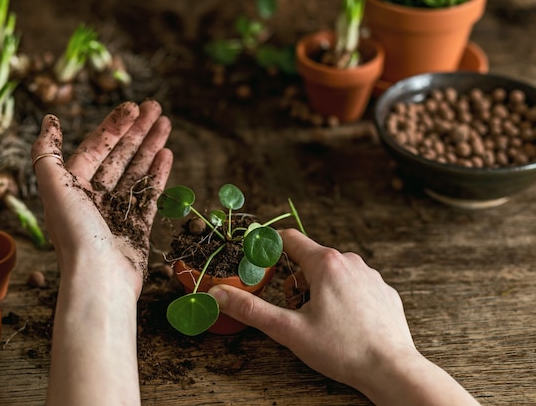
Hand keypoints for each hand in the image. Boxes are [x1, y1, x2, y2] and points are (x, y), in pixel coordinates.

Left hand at [31, 100, 172, 292]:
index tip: (134, 106)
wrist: (100, 280)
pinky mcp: (136, 227)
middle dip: (137, 131)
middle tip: (156, 107)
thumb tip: (49, 120)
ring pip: (136, 172)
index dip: (114, 126)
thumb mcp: (54, 187)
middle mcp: (93, 198)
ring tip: (166, 124)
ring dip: (150, 147)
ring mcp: (117, 212)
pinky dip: (158, 174)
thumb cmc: (76, 234)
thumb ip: (47, 153)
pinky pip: (149, 194)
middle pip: (119, 156)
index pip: (95, 147)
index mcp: (72, 187)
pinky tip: (167, 154)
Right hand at [208, 229, 480, 405]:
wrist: (392, 370)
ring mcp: (370, 276)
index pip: (289, 239)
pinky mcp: (383, 292)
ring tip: (324, 325)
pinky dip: (343, 300)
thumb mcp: (289, 330)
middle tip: (298, 314)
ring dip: (319, 292)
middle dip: (296, 284)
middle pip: (309, 261)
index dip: (269, 248)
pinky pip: (353, 287)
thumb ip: (251, 309)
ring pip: (332, 274)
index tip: (259, 263)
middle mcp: (350, 262)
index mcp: (326, 264)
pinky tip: (346, 326)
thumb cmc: (341, 349)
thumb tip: (218, 294)